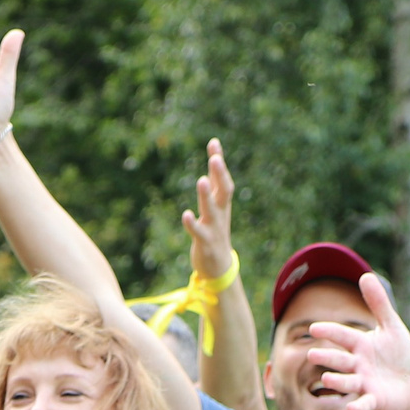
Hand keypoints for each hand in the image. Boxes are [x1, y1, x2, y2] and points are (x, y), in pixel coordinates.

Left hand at [182, 138, 238, 278]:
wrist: (219, 266)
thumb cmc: (215, 229)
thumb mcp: (216, 204)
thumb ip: (214, 181)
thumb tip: (215, 154)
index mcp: (222, 203)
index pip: (222, 179)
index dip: (218, 161)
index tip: (213, 143)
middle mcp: (221, 213)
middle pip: (224, 191)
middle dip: (220, 175)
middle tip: (215, 159)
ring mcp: (214, 228)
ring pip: (212, 210)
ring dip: (206, 196)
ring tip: (200, 181)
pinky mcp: (205, 243)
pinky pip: (199, 232)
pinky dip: (193, 224)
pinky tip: (186, 215)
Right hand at [307, 272, 409, 409]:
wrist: (409, 384)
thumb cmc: (397, 355)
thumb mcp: (392, 327)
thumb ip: (379, 304)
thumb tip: (365, 275)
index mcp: (360, 345)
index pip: (343, 335)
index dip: (330, 331)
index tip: (314, 327)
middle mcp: (358, 365)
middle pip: (340, 360)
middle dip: (327, 357)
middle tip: (312, 354)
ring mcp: (364, 384)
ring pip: (347, 382)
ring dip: (337, 381)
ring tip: (326, 379)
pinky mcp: (374, 401)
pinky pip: (364, 404)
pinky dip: (358, 408)